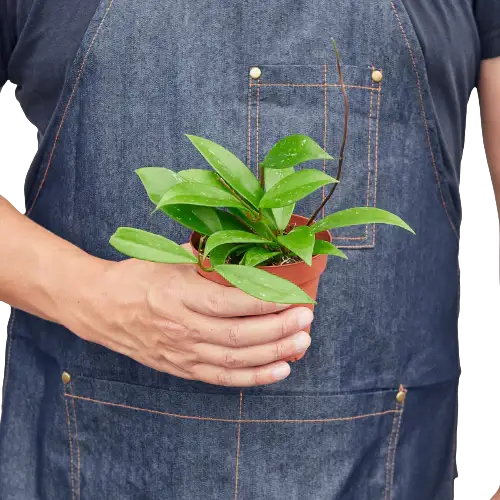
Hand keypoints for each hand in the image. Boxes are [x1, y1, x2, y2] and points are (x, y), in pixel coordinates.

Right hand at [63, 257, 312, 386]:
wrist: (101, 306)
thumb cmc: (138, 277)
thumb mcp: (169, 256)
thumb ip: (208, 256)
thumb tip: (247, 251)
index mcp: (178, 294)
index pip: (230, 302)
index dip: (265, 301)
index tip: (293, 294)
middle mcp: (181, 327)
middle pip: (238, 336)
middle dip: (278, 329)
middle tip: (307, 319)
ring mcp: (181, 352)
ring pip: (235, 360)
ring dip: (273, 354)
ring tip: (302, 342)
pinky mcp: (181, 368)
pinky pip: (222, 378)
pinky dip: (253, 377)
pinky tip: (280, 369)